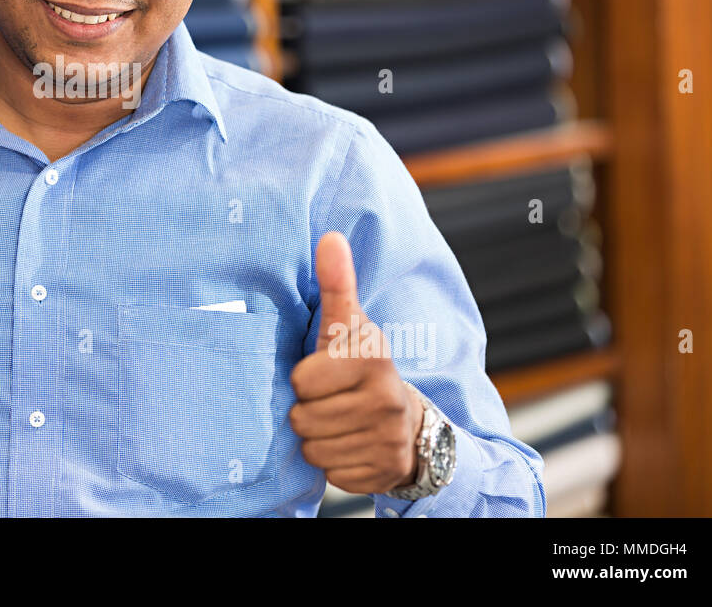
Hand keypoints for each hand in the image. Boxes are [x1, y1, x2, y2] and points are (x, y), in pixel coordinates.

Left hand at [288, 231, 423, 494]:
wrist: (409, 423)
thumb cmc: (363, 368)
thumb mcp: (351, 326)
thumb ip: (337, 285)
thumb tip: (329, 237)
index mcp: (372, 359)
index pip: (301, 381)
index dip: (305, 379)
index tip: (325, 374)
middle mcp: (385, 400)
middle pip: (303, 418)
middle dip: (309, 411)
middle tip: (331, 401)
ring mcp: (387, 440)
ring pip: (313, 448)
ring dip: (318, 438)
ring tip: (339, 422)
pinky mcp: (383, 473)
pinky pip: (330, 474)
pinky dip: (334, 463)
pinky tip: (350, 445)